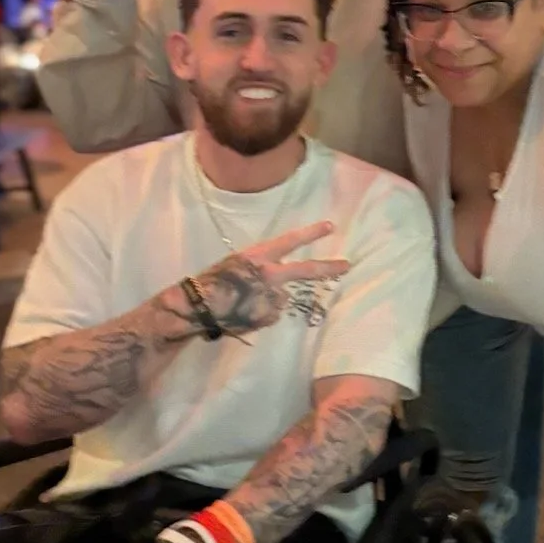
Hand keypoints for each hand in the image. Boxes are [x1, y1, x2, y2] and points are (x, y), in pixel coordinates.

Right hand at [186, 224, 349, 338]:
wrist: (196, 306)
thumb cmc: (212, 282)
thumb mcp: (236, 266)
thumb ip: (259, 270)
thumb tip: (279, 287)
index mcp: (258, 256)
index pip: (289, 241)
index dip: (310, 233)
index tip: (330, 226)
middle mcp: (269, 275)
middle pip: (304, 270)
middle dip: (327, 267)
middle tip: (347, 265)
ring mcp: (270, 296)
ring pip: (280, 299)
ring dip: (267, 302)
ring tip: (243, 303)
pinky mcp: (268, 316)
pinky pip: (271, 315)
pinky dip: (261, 316)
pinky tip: (243, 314)